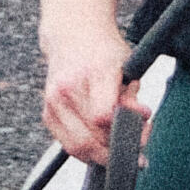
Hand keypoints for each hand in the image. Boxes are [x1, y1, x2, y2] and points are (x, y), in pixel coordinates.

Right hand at [36, 20, 145, 167]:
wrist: (73, 35)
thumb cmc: (104, 52)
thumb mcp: (127, 67)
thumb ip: (132, 95)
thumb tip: (141, 117)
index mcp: (93, 72)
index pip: (102, 116)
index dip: (123, 131)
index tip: (141, 133)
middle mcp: (68, 88)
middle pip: (90, 138)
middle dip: (116, 150)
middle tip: (136, 148)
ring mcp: (54, 102)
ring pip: (78, 147)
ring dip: (102, 154)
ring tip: (119, 145)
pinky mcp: (47, 114)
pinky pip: (69, 145)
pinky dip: (88, 151)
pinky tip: (102, 143)